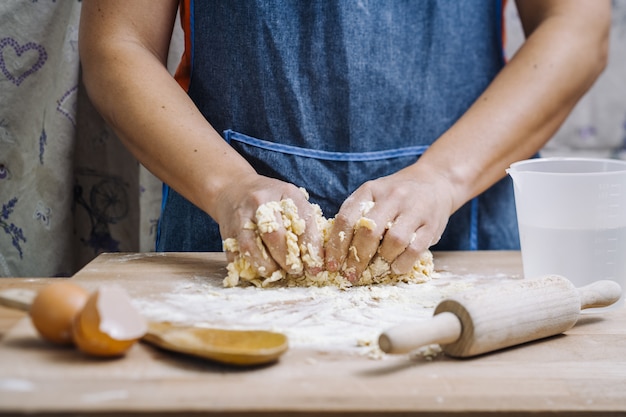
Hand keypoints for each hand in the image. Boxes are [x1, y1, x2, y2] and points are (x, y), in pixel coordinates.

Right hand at [213, 174, 323, 276]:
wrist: (233, 188)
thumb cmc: (270, 198)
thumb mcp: (291, 199)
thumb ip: (304, 221)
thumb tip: (318, 256)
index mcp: (285, 193)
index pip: (302, 220)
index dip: (310, 246)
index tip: (316, 266)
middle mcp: (261, 201)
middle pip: (275, 234)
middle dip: (287, 259)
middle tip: (296, 271)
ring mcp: (241, 216)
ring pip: (251, 247)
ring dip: (266, 266)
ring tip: (276, 273)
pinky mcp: (226, 230)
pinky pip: (235, 254)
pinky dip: (247, 267)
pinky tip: (258, 272)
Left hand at [324, 168, 454, 281]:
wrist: (435, 181)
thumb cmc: (396, 195)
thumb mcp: (373, 196)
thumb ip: (356, 216)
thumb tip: (336, 252)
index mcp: (370, 190)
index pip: (347, 219)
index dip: (336, 246)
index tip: (332, 265)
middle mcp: (392, 197)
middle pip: (369, 231)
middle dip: (357, 258)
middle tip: (352, 274)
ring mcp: (414, 209)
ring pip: (394, 241)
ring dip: (382, 261)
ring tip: (376, 270)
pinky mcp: (431, 224)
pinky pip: (415, 249)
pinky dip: (402, 263)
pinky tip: (395, 267)